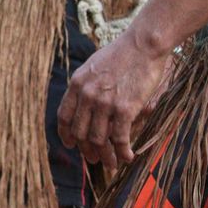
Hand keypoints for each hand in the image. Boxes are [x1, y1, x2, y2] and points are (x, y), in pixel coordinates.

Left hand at [57, 30, 174, 171]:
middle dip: (86, 150)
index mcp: (76, 84)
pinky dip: (123, 151)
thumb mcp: (94, 65)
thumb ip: (86, 85)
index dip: (66, 134)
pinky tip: (128, 156)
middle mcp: (86, 96)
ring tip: (111, 163)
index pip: (64, 117)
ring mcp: (104, 103)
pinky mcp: (124, 109)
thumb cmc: (123, 52)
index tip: (71, 144)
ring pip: (98, 140)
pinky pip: (120, 138)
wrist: (144, 43)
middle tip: (94, 159)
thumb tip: (82, 102)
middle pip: (80, 132)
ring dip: (105, 156)